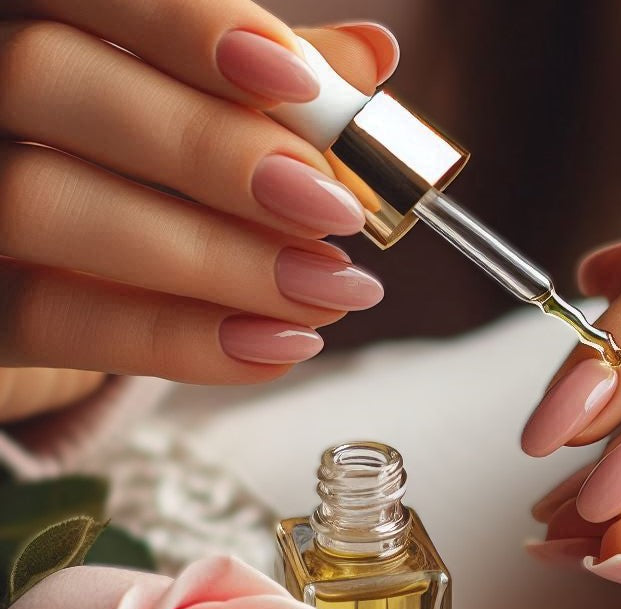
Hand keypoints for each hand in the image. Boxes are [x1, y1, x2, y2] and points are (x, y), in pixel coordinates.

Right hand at [0, 1, 398, 383]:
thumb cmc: (118, 174)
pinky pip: (51, 319)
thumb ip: (256, 85)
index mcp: (26, 17)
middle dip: (209, 148)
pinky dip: (176, 338)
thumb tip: (368, 57)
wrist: (34, 284)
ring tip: (327, 287)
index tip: (296, 83)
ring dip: (211, 254)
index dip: (186, 26)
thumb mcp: (184, 115)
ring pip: (44, 200)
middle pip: (48, 77)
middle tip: (333, 208)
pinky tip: (278, 344)